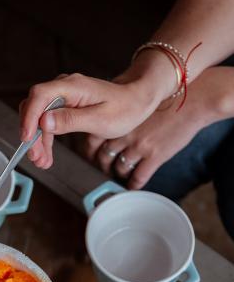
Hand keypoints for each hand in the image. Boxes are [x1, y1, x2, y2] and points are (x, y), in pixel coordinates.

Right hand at [19, 51, 176, 168]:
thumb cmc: (124, 109)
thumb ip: (70, 120)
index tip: (27, 138)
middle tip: (36, 158)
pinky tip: (47, 153)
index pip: (39, 97)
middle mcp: (63, 87)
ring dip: (37, 140)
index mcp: (72, 86)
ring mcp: (63, 95)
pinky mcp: (65, 104)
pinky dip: (45, 137)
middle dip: (31, 135)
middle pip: (34, 107)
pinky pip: (48, 120)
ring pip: (39, 116)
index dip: (29, 118)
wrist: (138, 100)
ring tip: (42, 162)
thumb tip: (44, 121)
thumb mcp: (99, 119)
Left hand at [86, 67, 226, 188]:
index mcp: (115, 119)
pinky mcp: (155, 157)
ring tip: (120, 174)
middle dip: (103, 165)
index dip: (90, 151)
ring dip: (118, 174)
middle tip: (105, 168)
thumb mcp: (134, 96)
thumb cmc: (164, 96)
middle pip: (103, 158)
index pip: (92, 141)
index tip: (92, 155)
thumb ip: (117, 107)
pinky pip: (138, 178)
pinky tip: (133, 185)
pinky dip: (133, 184)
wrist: (192, 100)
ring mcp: (138, 147)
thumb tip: (102, 113)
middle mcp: (123, 134)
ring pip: (119, 169)